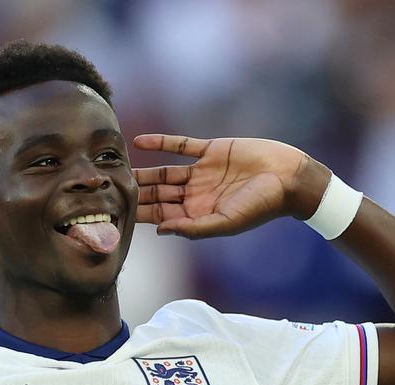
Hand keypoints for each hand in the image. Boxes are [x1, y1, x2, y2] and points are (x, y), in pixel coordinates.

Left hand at [133, 135, 327, 239]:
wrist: (288, 177)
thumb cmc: (261, 206)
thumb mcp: (226, 222)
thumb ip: (194, 228)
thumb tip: (160, 231)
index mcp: (197, 215)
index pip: (161, 216)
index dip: (139, 215)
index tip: (114, 214)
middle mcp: (196, 195)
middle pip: (157, 195)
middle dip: (134, 194)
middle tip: (105, 190)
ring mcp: (201, 172)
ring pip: (163, 172)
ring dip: (142, 170)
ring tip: (116, 167)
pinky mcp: (210, 150)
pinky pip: (180, 146)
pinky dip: (160, 143)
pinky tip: (138, 141)